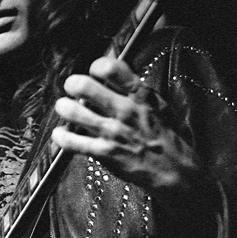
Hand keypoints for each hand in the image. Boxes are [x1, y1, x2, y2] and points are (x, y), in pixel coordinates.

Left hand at [52, 55, 200, 198]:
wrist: (176, 170)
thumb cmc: (167, 137)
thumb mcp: (159, 105)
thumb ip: (136, 90)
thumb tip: (115, 74)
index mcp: (140, 95)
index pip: (111, 67)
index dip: (96, 67)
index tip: (94, 73)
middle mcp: (124, 110)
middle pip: (84, 86)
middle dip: (73, 84)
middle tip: (72, 88)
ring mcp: (113, 132)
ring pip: (73, 111)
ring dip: (64, 108)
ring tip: (64, 108)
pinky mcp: (105, 152)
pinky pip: (72, 142)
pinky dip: (61, 137)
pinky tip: (61, 134)